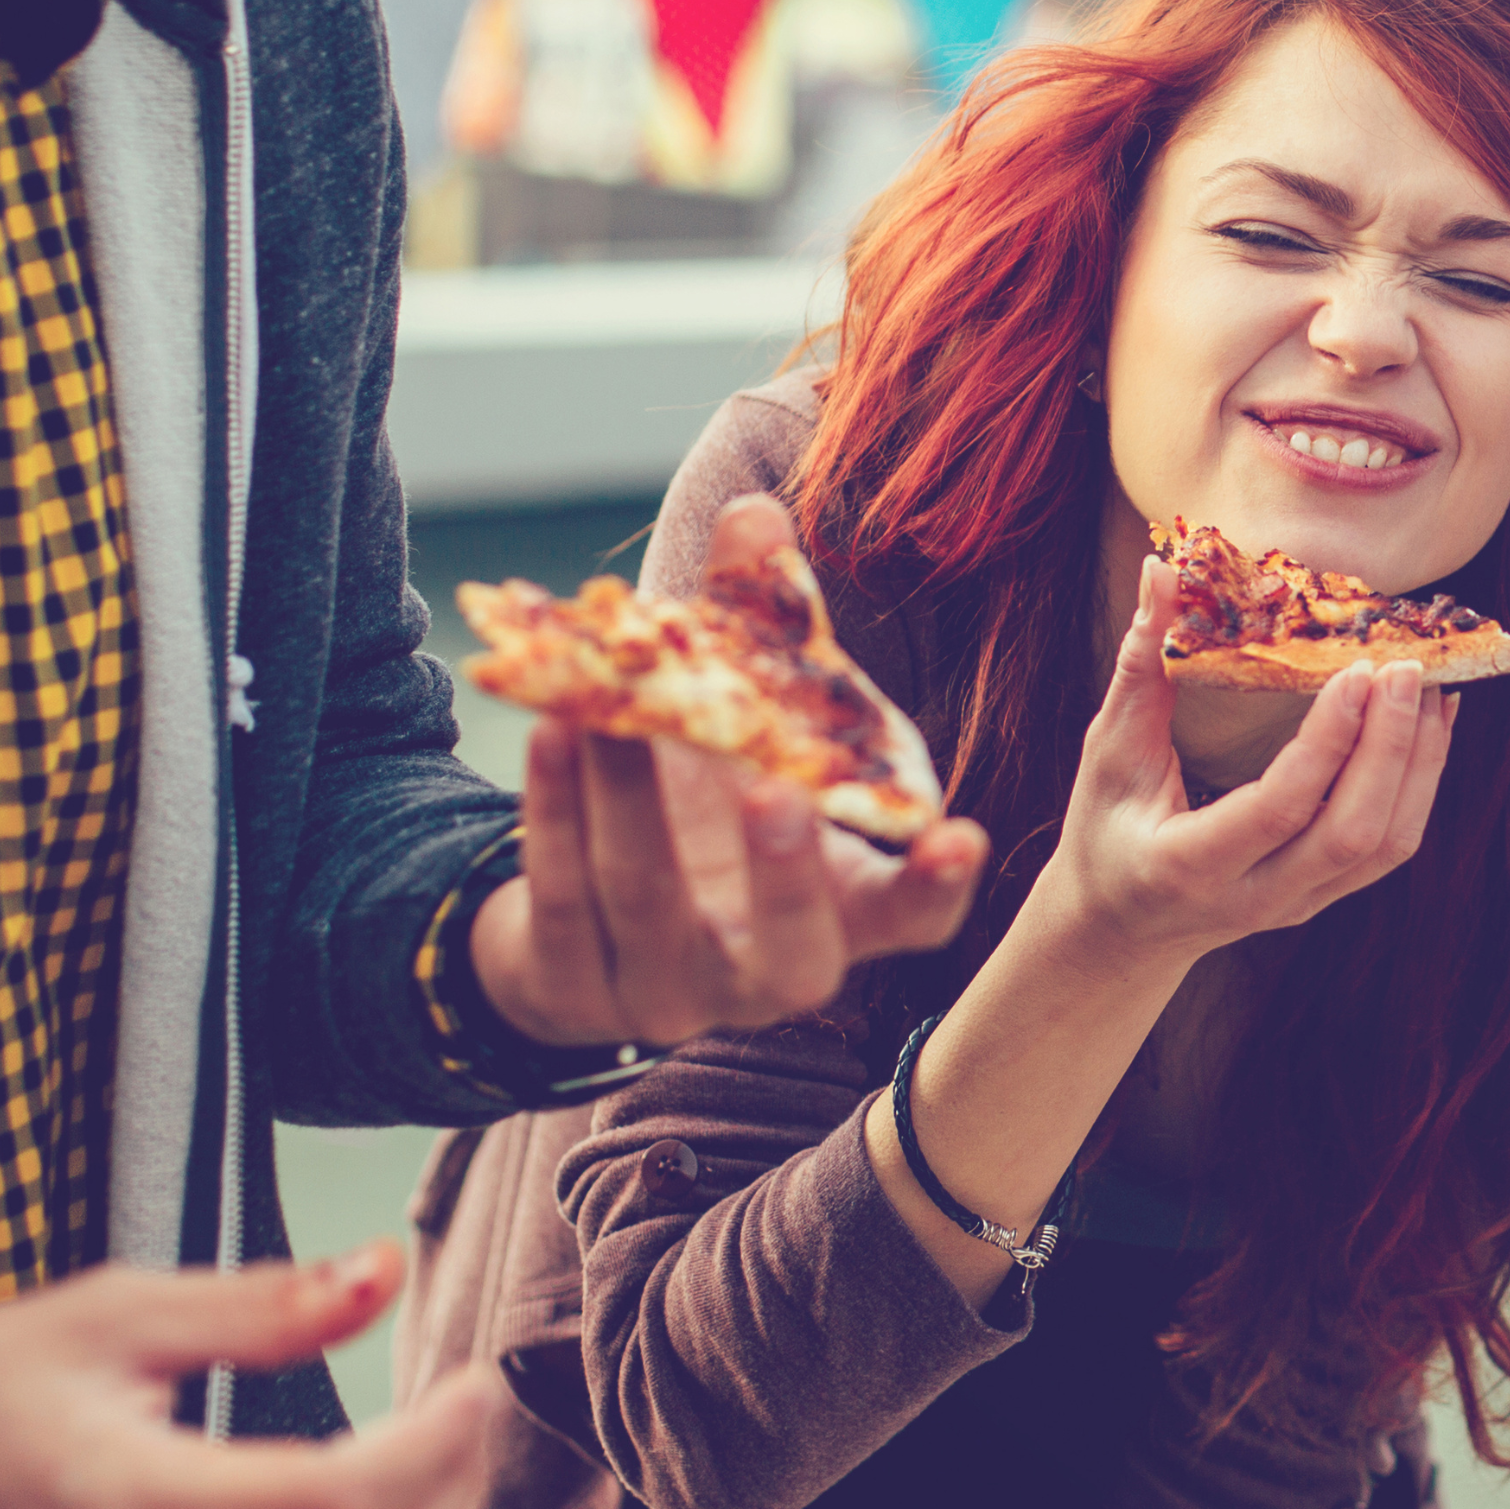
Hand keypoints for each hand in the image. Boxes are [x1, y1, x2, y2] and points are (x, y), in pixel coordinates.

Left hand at [470, 494, 989, 1049]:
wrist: (576, 916)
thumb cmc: (700, 807)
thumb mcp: (745, 726)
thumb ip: (763, 629)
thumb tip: (754, 513)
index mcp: (840, 914)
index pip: (913, 920)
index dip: (937, 886)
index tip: (959, 836)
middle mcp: (765, 974)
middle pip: (795, 955)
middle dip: (785, 875)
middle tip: (774, 790)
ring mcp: (667, 994)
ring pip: (651, 905)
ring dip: (629, 802)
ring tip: (606, 713)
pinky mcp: (573, 989)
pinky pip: (565, 904)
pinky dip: (556, 814)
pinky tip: (551, 733)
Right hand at [1039, 554, 1458, 972]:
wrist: (1120, 929)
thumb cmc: (1105, 832)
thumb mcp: (1108, 752)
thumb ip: (1141, 664)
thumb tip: (1161, 570)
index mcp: (1190, 864)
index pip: (1280, 808)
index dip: (1328, 741)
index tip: (1358, 671)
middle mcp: (1256, 896)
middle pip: (1352, 833)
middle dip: (1391, 746)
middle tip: (1408, 667)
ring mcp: (1298, 904)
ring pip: (1387, 845)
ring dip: (1419, 761)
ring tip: (1432, 686)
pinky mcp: (1325, 896)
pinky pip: (1391, 845)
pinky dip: (1421, 781)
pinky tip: (1430, 723)